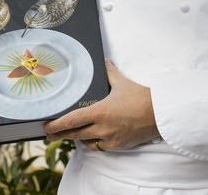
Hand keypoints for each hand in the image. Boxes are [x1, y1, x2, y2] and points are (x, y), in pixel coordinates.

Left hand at [43, 60, 159, 151]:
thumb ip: (109, 72)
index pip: (71, 121)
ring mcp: (110, 139)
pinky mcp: (119, 146)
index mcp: (99, 112)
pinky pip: (100, 147)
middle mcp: (102, 128)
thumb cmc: (142, 97)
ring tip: (71, 133)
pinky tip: (91, 137)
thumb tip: (103, 61)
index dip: (56, 125)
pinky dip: (93, 142)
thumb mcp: (122, 82)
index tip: (46, 126)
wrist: (160, 113)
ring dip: (78, 138)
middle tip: (49, 134)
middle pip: (74, 135)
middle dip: (60, 135)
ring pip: (86, 142)